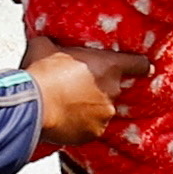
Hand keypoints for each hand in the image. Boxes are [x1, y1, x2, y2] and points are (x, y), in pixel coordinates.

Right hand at [23, 39, 152, 146]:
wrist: (32, 106)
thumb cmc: (41, 73)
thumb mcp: (45, 45)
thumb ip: (55, 42)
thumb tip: (48, 40)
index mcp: (109, 66)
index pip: (139, 64)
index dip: (139, 65)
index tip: (140, 67)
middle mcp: (113, 90)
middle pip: (113, 87)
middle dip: (98, 86)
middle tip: (76, 85)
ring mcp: (105, 114)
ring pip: (102, 108)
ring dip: (90, 106)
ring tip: (67, 104)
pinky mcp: (94, 132)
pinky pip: (92, 126)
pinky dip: (82, 124)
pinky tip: (65, 118)